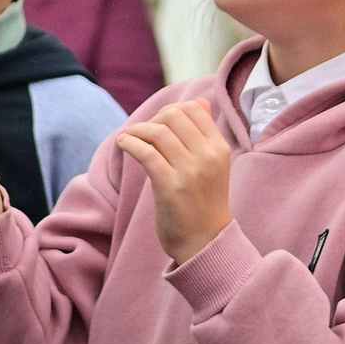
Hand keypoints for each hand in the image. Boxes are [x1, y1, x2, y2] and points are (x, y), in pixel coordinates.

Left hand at [115, 99, 234, 265]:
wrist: (204, 242)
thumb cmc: (204, 202)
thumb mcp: (213, 165)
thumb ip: (205, 135)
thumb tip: (201, 101)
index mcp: (220, 148)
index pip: (195, 109)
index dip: (171, 111)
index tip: (158, 123)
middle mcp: (208, 156)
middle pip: (174, 117)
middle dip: (153, 119)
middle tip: (142, 132)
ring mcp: (190, 171)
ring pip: (158, 132)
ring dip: (137, 130)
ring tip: (128, 137)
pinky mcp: (170, 186)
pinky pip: (146, 153)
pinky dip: (130, 143)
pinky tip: (123, 144)